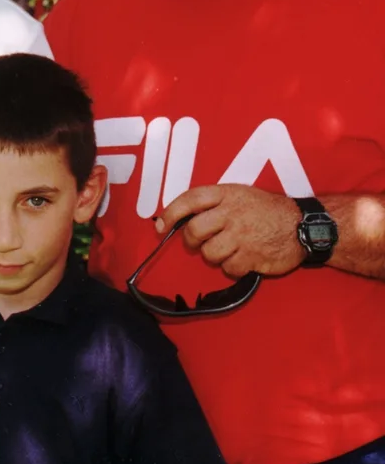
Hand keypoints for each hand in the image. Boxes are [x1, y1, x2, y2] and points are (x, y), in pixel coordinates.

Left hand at [156, 184, 304, 277]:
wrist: (303, 226)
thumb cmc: (267, 210)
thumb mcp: (241, 194)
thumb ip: (214, 203)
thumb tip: (182, 219)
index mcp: (227, 194)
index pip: (190, 199)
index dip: (171, 212)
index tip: (160, 225)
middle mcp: (232, 213)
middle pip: (194, 231)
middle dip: (191, 241)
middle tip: (198, 242)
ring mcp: (242, 236)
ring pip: (209, 253)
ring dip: (214, 256)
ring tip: (228, 249)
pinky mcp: (252, 256)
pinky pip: (228, 269)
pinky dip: (232, 268)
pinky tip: (242, 259)